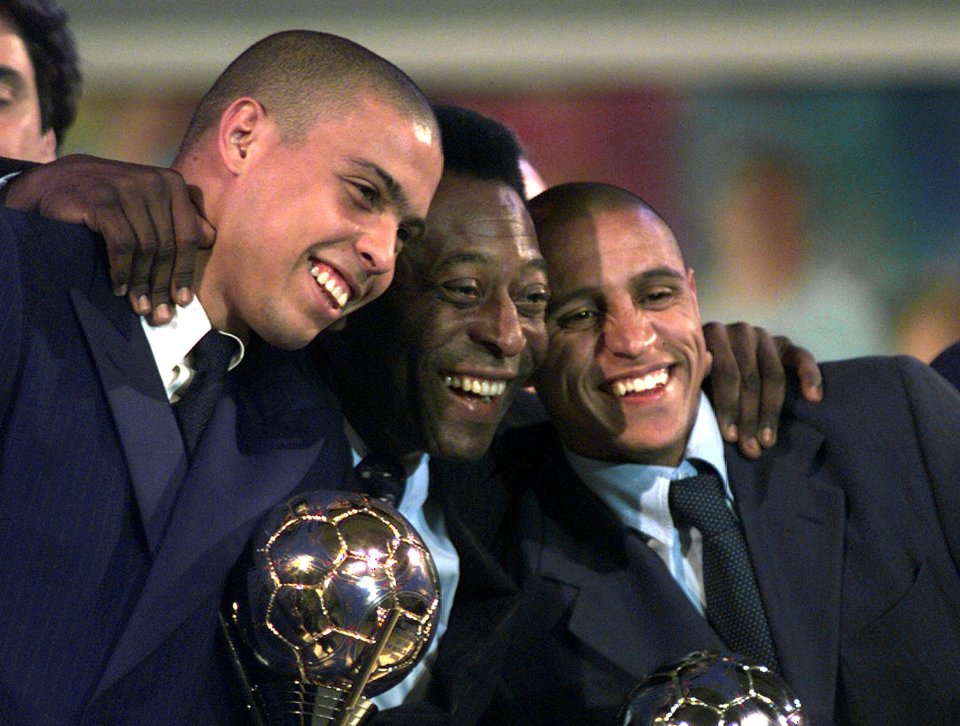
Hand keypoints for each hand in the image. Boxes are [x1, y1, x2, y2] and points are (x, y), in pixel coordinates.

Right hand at [4, 154, 214, 323]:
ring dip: (142, 283)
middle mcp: (153, 183)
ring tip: (140, 306)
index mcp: (172, 184)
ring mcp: (127, 188)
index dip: (185, 272)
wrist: (56, 184)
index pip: (187, 236)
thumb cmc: (109, 200)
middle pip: (167, 246)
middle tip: (160, 314)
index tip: (183, 301)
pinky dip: (122, 271)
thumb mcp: (148, 205)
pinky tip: (118, 288)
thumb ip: (178, 218)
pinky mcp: (102, 200)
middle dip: (163, 285)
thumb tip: (210, 239)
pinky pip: (122, 244)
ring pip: (146, 248)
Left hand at [703, 321, 822, 458]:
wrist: (707, 358)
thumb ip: (697, 380)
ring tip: (768, 440)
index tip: (730, 437)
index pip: (726, 373)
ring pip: (773, 375)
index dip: (729, 407)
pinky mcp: (784, 343)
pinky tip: (814, 398)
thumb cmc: (697, 376)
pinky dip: (810, 376)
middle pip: (750, 378)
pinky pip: (802, 357)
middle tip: (751, 448)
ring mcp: (763, 335)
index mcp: (712, 335)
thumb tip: (698, 387)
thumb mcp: (692, 378)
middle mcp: (739, 331)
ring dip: (771, 412)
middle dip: (749, 418)